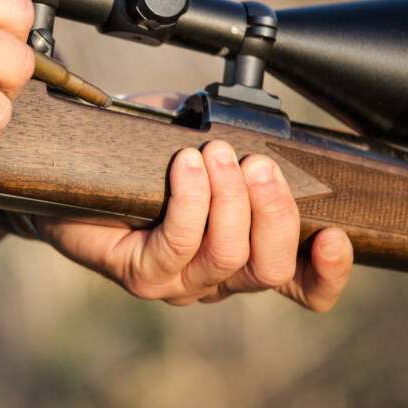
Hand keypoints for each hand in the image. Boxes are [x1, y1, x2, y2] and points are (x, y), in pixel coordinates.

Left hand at [35, 141, 353, 311]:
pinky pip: (177, 244)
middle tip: (259, 164)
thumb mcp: (197, 138)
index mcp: (243, 253)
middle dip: (274, 212)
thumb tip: (259, 123)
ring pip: (227, 257)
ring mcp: (178, 282)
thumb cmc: (139, 158)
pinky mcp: (141, 275)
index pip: (302, 284)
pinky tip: (185, 166)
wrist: (70, 174)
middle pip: (270, 269)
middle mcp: (216, 278)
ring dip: (229, 200)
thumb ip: (235, 137)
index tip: (337, 234)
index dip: (328, 271)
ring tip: (214, 153)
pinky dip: (190, 201)